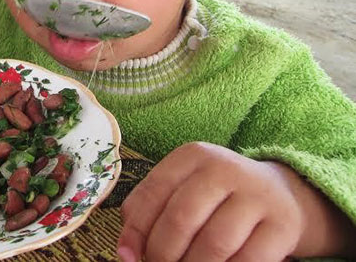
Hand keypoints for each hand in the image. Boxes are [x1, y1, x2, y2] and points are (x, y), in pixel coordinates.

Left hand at [117, 142, 307, 261]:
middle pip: (181, 218)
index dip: (136, 230)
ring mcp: (256, 195)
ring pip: (214, 243)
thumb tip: (126, 252)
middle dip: (162, 253)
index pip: (153, 192)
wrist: (281, 195)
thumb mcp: (182, 189)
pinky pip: (247, 260)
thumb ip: (149, 213)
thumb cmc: (216, 197)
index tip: (128, 256)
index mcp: (192, 156)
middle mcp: (224, 169)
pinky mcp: (282, 225)